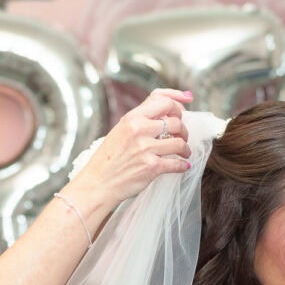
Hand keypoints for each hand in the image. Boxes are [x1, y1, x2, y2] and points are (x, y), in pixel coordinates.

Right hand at [70, 88, 193, 205]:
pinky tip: (182, 165)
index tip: (187, 102)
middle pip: (176, 121)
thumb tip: (164, 111)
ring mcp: (146, 148)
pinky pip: (177, 163)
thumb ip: (140, 119)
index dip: (178, 100)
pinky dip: (183, 165)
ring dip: (186, 148)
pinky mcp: (152, 167)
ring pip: (180, 142)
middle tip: (183, 136)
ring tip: (184, 152)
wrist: (98, 183)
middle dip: (184, 129)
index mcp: (131, 118)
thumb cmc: (108, 159)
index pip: (162, 100)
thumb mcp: (120, 130)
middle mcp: (139, 130)